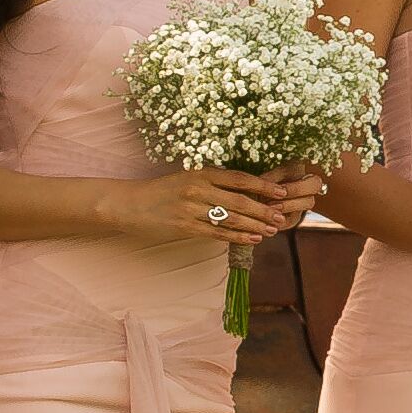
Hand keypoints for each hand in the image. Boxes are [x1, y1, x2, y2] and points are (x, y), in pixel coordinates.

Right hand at [106, 167, 317, 244]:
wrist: (129, 204)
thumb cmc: (162, 191)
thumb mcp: (187, 178)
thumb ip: (212, 182)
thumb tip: (244, 191)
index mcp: (201, 173)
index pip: (239, 178)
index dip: (263, 185)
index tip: (281, 191)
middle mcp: (199, 189)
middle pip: (240, 200)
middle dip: (264, 209)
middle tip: (282, 216)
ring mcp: (192, 209)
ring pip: (232, 218)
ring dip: (255, 225)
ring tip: (272, 230)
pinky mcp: (185, 227)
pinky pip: (218, 233)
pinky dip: (238, 237)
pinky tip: (253, 239)